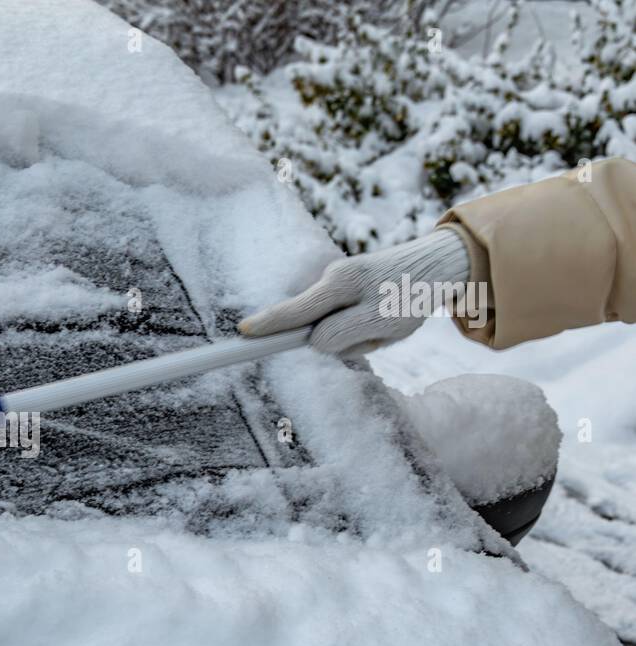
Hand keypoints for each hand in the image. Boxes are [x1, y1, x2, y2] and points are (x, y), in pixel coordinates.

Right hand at [238, 229, 470, 353]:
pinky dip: (361, 331)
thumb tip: (311, 342)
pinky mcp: (344, 285)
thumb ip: (343, 335)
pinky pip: (342, 321)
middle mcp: (332, 277)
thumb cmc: (411, 297)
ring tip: (384, 327)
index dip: (268, 327)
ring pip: (331, 327)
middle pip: (313, 324)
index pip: (294, 313)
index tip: (242, 334)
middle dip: (339, 339)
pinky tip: (384, 320)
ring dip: (355, 338)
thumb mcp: (383, 324)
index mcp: (339, 284)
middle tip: (375, 334)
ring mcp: (337, 280)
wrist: (441, 265)